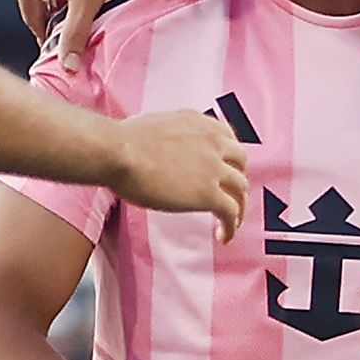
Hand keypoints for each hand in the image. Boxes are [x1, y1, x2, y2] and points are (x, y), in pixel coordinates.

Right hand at [115, 109, 249, 238]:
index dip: (229, 156)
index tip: (224, 167)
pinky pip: (230, 212)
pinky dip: (231, 226)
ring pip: (240, 189)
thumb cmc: (123, 140)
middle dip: (236, 179)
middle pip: (240, 163)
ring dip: (238, 206)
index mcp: (199, 123)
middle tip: (228, 194)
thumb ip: (172, 136)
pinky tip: (224, 236)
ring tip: (230, 221)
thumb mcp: (157, 125)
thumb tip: (161, 149)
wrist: (119, 152)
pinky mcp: (208, 194)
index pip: (228, 137)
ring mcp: (214, 169)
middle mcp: (213, 142)